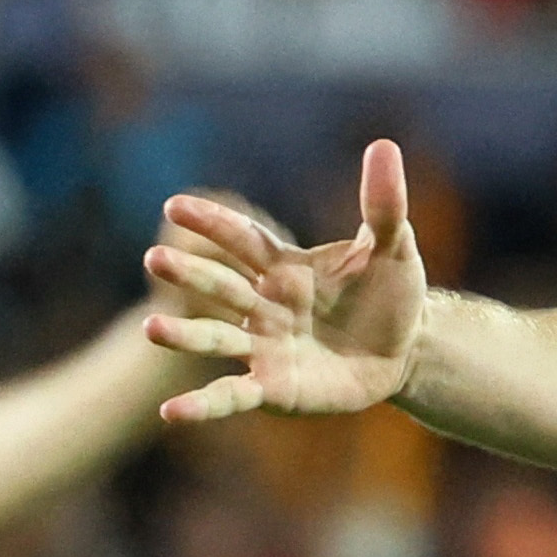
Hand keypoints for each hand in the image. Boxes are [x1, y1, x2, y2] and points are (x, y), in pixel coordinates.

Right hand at [142, 140, 429, 425]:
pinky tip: (170, 413)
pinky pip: (231, 395)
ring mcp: (265, 348)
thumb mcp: (391, 247)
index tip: (175, 205)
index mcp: (285, 268)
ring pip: (216, 339)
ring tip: (151, 328)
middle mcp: (265, 306)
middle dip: (189, 274)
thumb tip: (384, 144)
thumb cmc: (390, 294)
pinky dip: (201, 406)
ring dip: (184, 335)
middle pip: (221, 286)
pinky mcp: (273, 388)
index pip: (243, 240)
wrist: (406, 351)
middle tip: (153, 258)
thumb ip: (382, 202)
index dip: (212, 223)